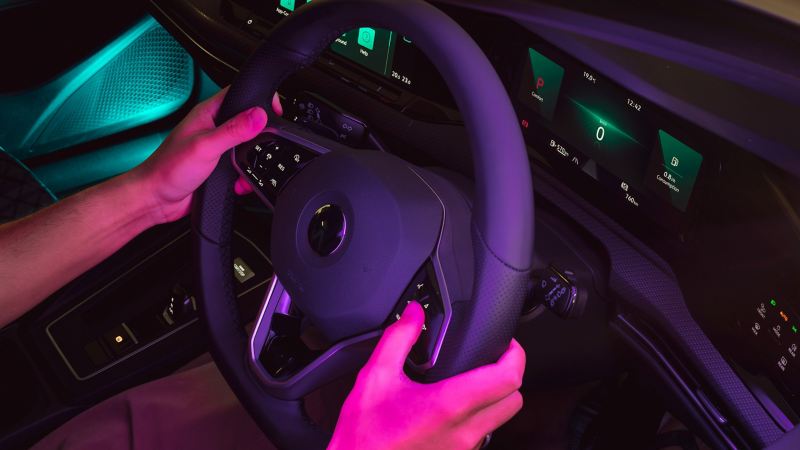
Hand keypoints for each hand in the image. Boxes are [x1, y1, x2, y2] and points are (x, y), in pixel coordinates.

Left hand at [131, 87, 280, 223]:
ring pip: (246, 147)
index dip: (259, 99)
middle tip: (264, 144)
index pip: (239, 94)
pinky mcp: (218, 167)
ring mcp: (216, 148)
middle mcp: (212, 128)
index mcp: (207, 114)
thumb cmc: (168, 169)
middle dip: (259, 136)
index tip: (275, 110)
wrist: (156, 200)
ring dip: (251, 160)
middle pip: (248, 122)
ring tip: (247, 166)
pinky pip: (241, 167)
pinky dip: (245, 176)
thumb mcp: (205, 146)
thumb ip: (233, 131)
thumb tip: (258, 116)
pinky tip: (239, 182)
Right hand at [329, 302, 524, 449]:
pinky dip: (479, 418)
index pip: (508, 378)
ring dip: (495, 399)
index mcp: (449, 406)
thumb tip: (414, 313)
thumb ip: (398, 339)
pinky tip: (454, 408)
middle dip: (509, 375)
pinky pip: (483, 435)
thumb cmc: (364, 436)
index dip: (515, 354)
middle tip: (492, 359)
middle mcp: (464, 432)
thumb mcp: (375, 378)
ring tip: (472, 381)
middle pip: (514, 400)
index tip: (507, 344)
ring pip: (501, 420)